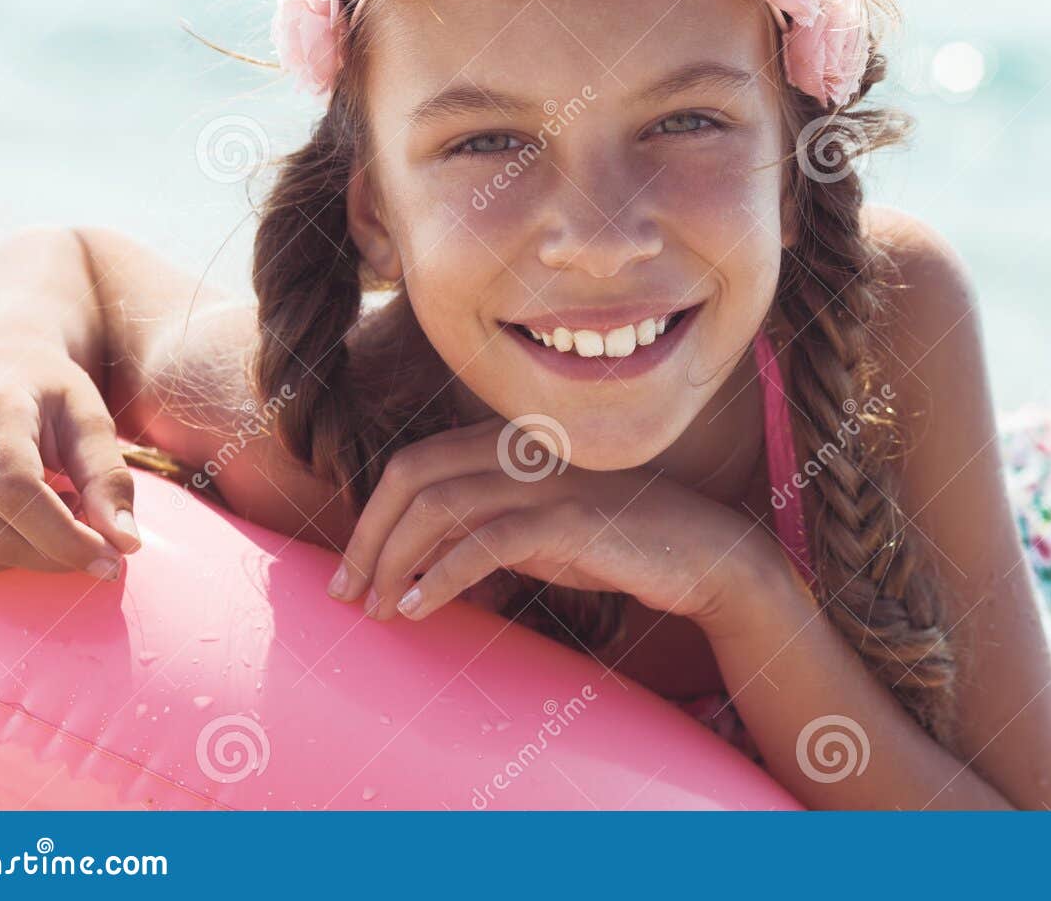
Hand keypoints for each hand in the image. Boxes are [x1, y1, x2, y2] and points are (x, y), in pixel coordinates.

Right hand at [0, 334, 139, 577]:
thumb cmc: (50, 396)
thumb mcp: (90, 419)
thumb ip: (109, 477)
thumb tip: (126, 543)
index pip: (15, 492)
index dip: (65, 538)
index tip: (112, 559)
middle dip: (58, 554)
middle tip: (93, 526)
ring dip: (31, 554)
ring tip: (55, 507)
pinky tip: (18, 518)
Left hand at [328, 417, 779, 630]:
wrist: (702, 553)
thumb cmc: (614, 542)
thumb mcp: (533, 529)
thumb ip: (477, 526)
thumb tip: (408, 556)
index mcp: (507, 441)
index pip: (413, 463)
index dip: (371, 516)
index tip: (352, 570)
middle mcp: (521, 448)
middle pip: (412, 476)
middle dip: (369, 537)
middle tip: (347, 594)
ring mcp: (546, 479)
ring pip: (440, 506)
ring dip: (395, 561)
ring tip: (381, 609)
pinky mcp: (570, 518)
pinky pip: (486, 542)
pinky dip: (441, 577)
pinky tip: (420, 607)